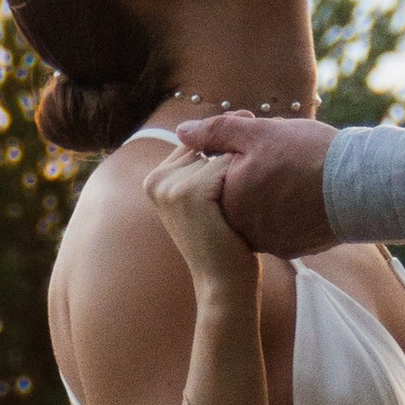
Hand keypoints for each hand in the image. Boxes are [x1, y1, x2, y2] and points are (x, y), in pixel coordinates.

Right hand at [142, 142, 258, 296]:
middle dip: (234, 155)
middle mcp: (155, 180)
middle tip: (244, 194)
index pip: (196, 141)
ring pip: (218, 154)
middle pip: (207, 143)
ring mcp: (168, 186)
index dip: (225, 146)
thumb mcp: (212, 200)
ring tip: (245, 204)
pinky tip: (244, 208)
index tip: (248, 156)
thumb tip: (238, 118)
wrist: (224, 285)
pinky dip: (243, 181)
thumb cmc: (226, 243)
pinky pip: (226, 165)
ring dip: (240, 171)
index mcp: (156, 179)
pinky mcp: (186, 193)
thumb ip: (208, 166)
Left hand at [172, 112, 338, 256]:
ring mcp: (265, 241)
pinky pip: (277, 224)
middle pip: (234, 191)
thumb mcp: (258, 132)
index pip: (215, 170)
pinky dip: (285, 208)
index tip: (264, 143)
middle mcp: (240, 228)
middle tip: (280, 156)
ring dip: (267, 190)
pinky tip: (304, 192)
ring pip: (255, 208)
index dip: (236, 148)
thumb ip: (215, 132)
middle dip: (248, 170)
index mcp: (226, 200)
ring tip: (294, 172)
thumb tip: (181, 131)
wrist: (360, 189)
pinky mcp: (288, 247)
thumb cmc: (309, 155)